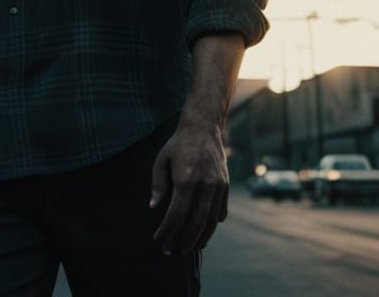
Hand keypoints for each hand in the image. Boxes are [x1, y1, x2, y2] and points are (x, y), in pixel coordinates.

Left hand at [149, 118, 228, 255]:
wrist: (203, 127)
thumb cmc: (178, 145)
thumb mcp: (162, 160)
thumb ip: (158, 184)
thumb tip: (153, 207)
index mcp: (185, 178)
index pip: (176, 214)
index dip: (167, 230)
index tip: (158, 239)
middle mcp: (204, 184)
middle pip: (195, 222)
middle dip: (183, 240)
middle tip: (173, 251)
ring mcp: (218, 185)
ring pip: (210, 221)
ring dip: (200, 238)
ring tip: (190, 247)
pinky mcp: (225, 185)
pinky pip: (220, 211)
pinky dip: (211, 225)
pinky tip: (202, 233)